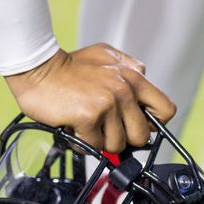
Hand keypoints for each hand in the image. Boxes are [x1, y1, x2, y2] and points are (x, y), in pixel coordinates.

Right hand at [4, 43, 176, 153]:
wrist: (37, 68)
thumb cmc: (70, 66)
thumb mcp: (107, 56)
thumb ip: (130, 69)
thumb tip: (144, 85)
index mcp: (133, 77)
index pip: (166, 110)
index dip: (154, 125)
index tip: (137, 125)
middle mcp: (124, 90)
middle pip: (141, 136)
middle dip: (123, 138)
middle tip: (105, 129)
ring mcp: (107, 104)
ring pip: (116, 145)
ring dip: (99, 141)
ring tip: (87, 125)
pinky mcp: (89, 117)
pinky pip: (94, 146)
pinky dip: (82, 143)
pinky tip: (75, 128)